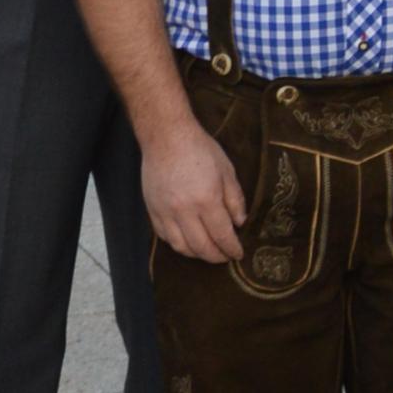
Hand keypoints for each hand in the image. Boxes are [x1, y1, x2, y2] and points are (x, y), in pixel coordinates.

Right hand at [142, 111, 247, 264]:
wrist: (166, 136)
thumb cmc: (200, 149)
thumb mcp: (226, 170)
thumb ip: (235, 199)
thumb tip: (239, 222)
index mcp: (207, 200)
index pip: (222, 235)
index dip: (232, 248)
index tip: (238, 254)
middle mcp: (185, 211)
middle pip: (202, 246)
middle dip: (216, 256)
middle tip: (225, 257)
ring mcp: (166, 212)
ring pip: (181, 247)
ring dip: (196, 254)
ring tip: (207, 252)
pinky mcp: (153, 210)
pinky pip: (165, 237)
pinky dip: (178, 244)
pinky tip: (187, 242)